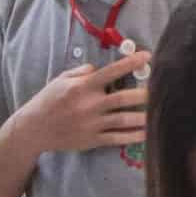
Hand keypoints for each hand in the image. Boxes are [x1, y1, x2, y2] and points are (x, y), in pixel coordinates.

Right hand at [15, 53, 150, 155]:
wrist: (33, 130)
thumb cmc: (47, 101)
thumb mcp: (60, 80)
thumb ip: (81, 72)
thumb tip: (99, 68)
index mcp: (82, 87)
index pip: (111, 72)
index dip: (130, 63)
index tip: (147, 56)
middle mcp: (89, 105)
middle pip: (123, 98)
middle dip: (145, 93)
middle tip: (162, 87)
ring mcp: (92, 124)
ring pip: (124, 119)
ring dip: (145, 116)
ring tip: (161, 111)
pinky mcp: (93, 140)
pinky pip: (118, 138)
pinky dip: (134, 136)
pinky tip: (149, 133)